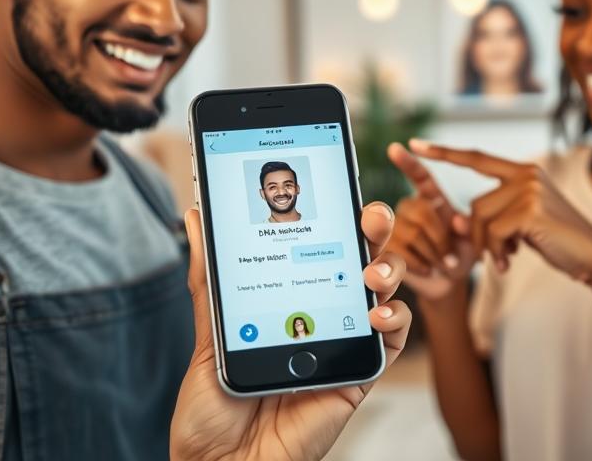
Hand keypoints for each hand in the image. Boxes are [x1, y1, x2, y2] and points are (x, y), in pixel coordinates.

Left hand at [170, 203, 410, 460]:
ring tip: (370, 274)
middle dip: (375, 228)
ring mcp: (345, 339)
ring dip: (388, 271)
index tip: (341, 185)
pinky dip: (395, 319)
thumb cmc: (214, 407)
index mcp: (293, 295)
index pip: (323, 242)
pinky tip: (376, 313)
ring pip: (386, 290)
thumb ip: (211, 278)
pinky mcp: (359, 372)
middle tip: (369, 217)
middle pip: (363, 257)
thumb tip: (196, 217)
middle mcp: (325, 311)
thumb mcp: (211, 333)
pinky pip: (393, 339)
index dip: (339, 212)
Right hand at [386, 143, 476, 300]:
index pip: (417, 175)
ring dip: (432, 253)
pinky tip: (428, 267)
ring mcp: (394, 227)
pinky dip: (420, 263)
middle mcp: (409, 207)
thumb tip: (457, 220)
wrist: (447, 282)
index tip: (395, 148)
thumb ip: (469, 228)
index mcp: (431, 198)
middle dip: (440, 236)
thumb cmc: (460, 254)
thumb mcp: (472, 240)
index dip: (406, 162)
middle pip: (420, 210)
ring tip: (441, 263)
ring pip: (411, 233)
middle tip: (450, 255)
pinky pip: (400, 250)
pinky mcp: (384, 249)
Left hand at [408, 140, 591, 288]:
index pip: (477, 158)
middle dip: (479, 235)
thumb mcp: (520, 226)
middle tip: (497, 255)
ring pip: (481, 218)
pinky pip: (493, 232)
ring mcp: (529, 189)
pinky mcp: (531, 208)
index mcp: (523, 172)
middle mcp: (526, 174)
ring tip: (507, 258)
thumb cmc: (557, 241)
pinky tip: (511, 261)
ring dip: (488, 246)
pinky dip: (497, 252)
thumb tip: (458, 222)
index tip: (416, 145)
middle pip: (475, 203)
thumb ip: (491, 217)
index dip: (444, 152)